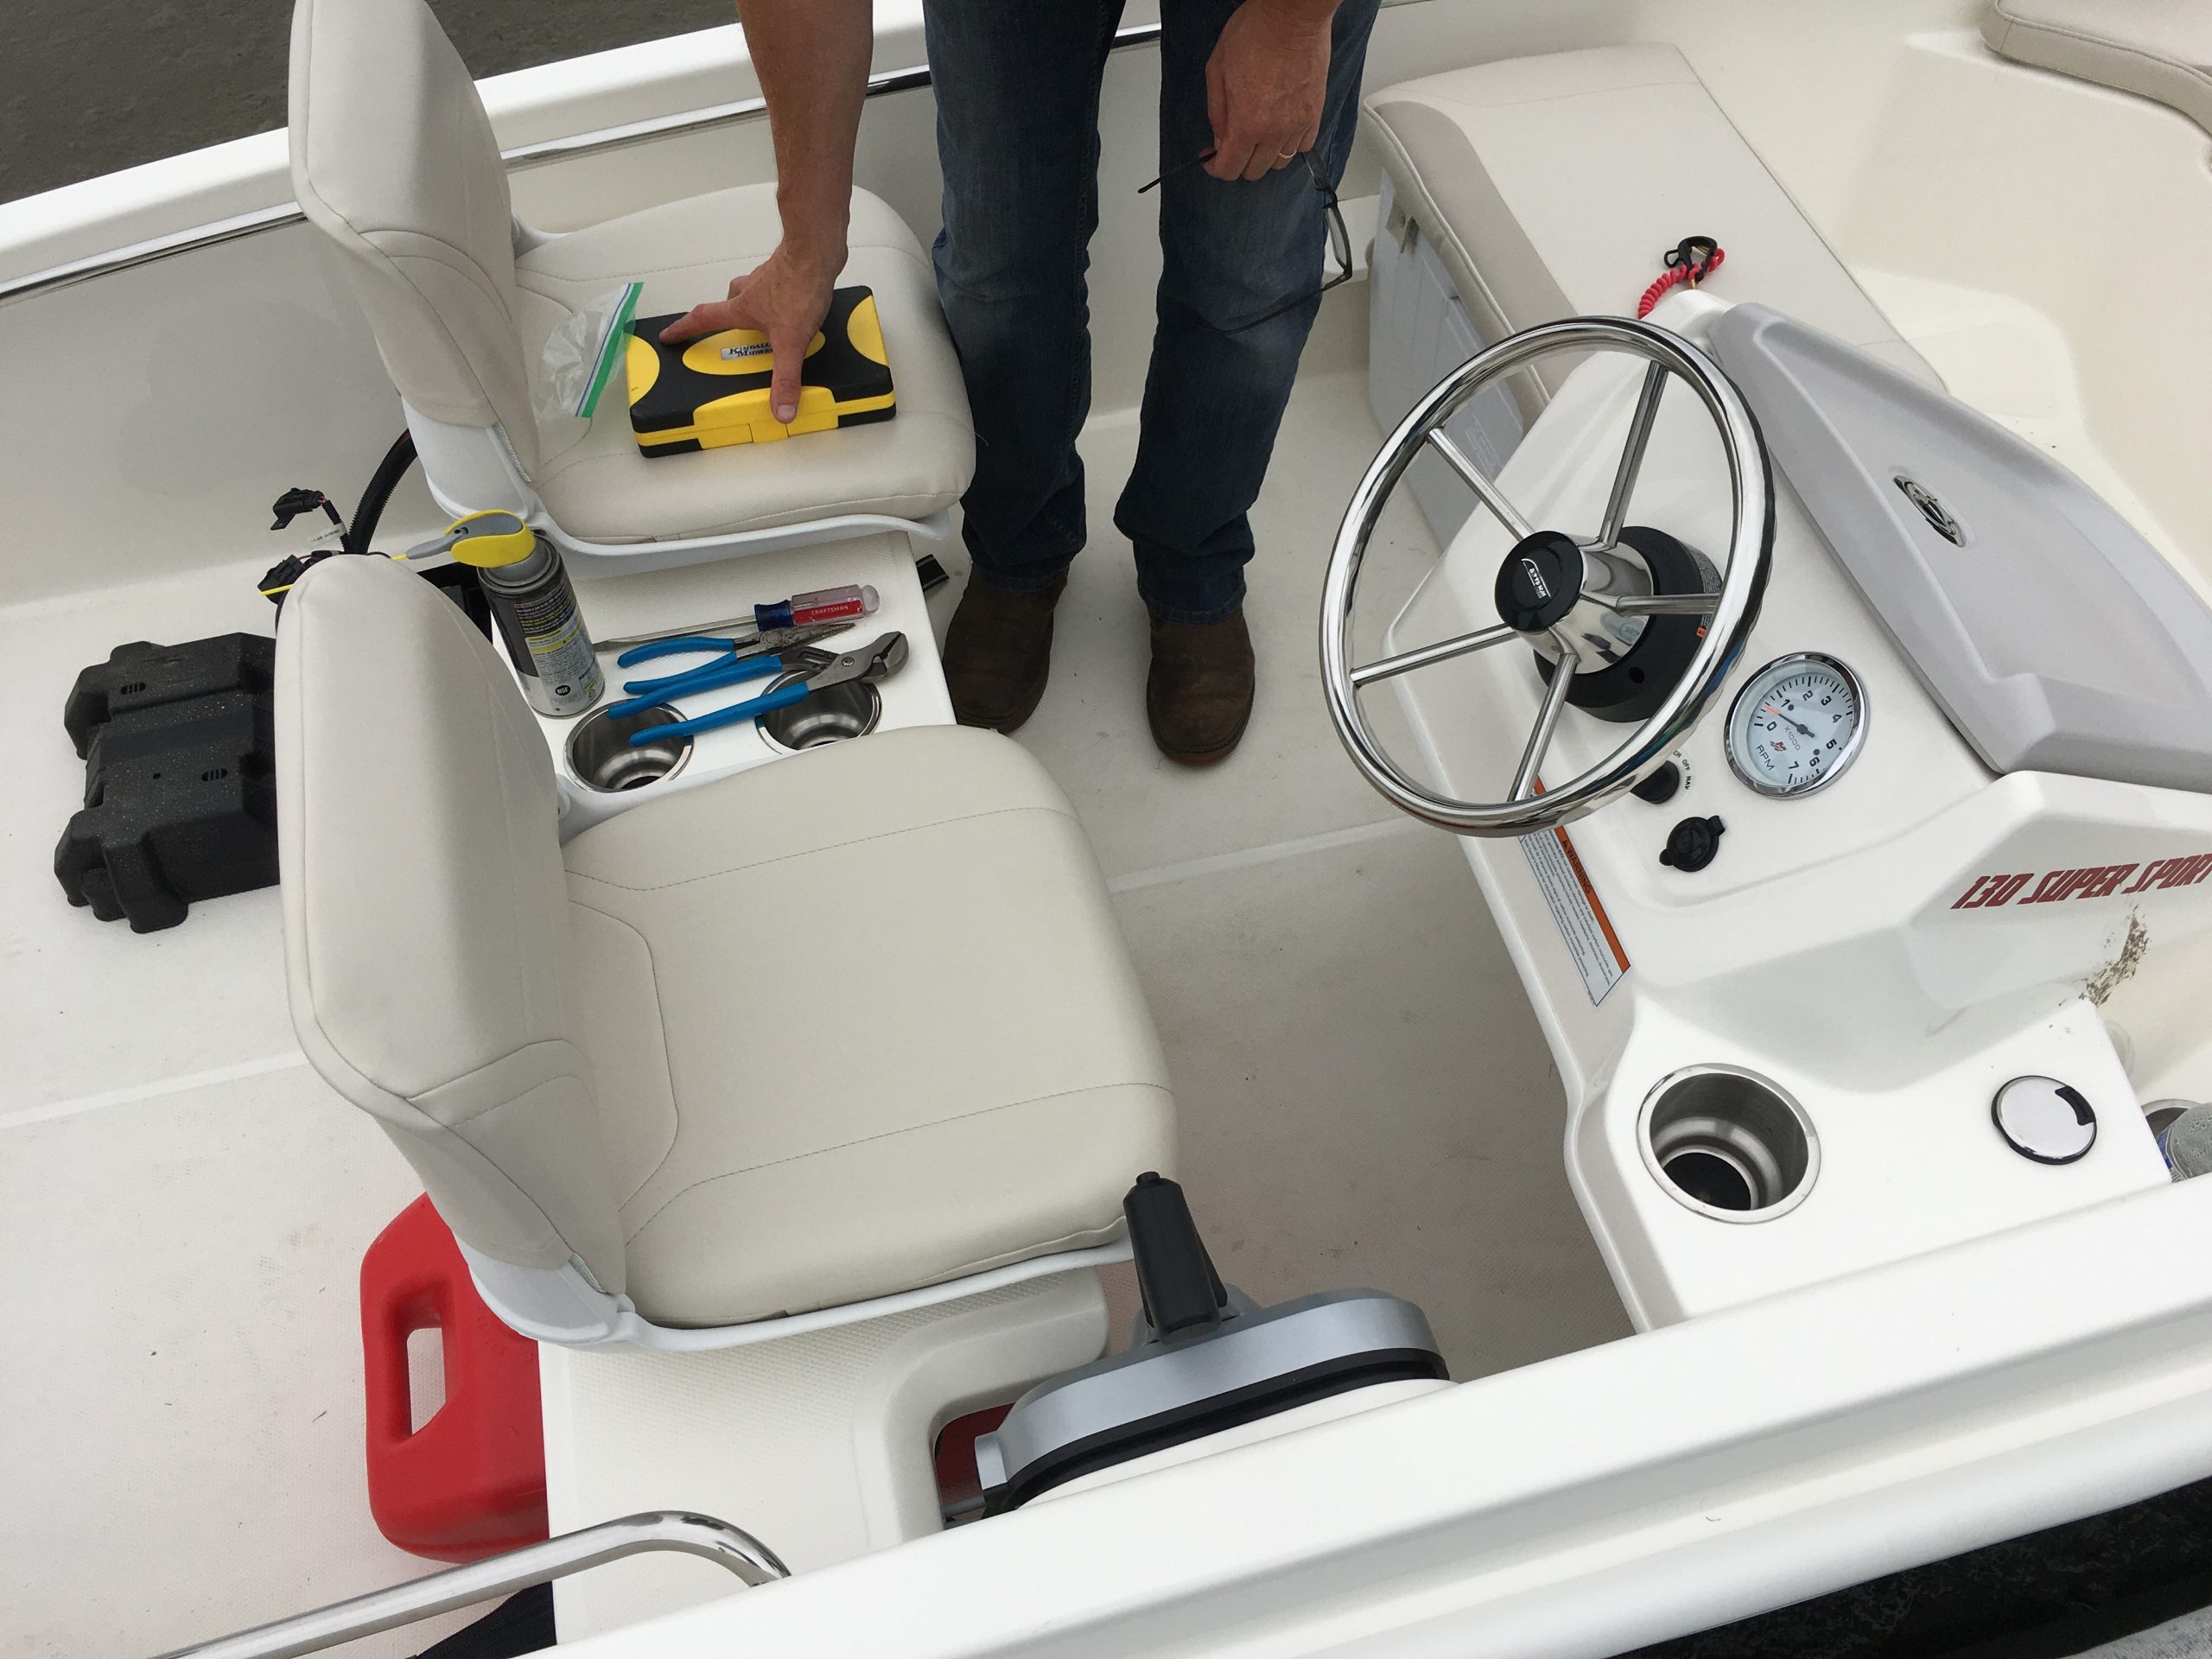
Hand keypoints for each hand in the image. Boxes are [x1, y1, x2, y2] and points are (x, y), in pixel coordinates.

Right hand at [658, 241, 840, 424]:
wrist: (817, 252)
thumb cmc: (799, 288)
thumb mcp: (791, 343)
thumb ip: (785, 378)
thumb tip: (780, 410)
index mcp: (742, 308)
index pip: (703, 319)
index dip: (684, 328)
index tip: (669, 334)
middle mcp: (750, 289)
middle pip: (727, 301)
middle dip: (725, 315)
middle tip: (727, 327)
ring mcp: (768, 276)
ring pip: (750, 289)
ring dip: (752, 302)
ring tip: (766, 319)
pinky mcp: (787, 269)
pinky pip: (775, 283)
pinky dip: (778, 293)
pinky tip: (794, 302)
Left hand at [1204, 0, 1332, 181]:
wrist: (1292, 15)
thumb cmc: (1255, 33)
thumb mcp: (1217, 71)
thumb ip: (1217, 112)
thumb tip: (1220, 140)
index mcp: (1247, 123)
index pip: (1230, 168)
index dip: (1216, 168)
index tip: (1211, 159)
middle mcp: (1274, 131)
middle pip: (1255, 170)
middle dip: (1238, 162)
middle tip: (1231, 144)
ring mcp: (1298, 124)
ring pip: (1280, 162)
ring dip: (1264, 156)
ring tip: (1257, 138)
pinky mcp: (1315, 113)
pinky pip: (1303, 145)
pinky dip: (1290, 145)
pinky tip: (1280, 131)